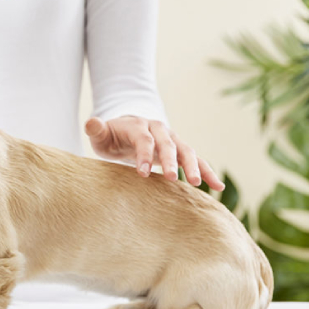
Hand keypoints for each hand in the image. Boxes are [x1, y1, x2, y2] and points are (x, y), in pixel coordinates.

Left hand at [85, 116, 224, 190]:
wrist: (127, 131)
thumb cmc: (111, 137)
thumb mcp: (101, 134)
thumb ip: (96, 129)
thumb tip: (91, 122)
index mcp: (138, 126)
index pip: (143, 139)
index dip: (143, 155)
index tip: (142, 173)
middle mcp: (158, 130)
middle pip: (167, 144)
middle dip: (169, 161)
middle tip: (171, 178)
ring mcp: (172, 140)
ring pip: (186, 151)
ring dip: (192, 166)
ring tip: (196, 183)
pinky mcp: (180, 151)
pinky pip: (197, 160)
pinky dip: (207, 171)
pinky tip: (217, 186)